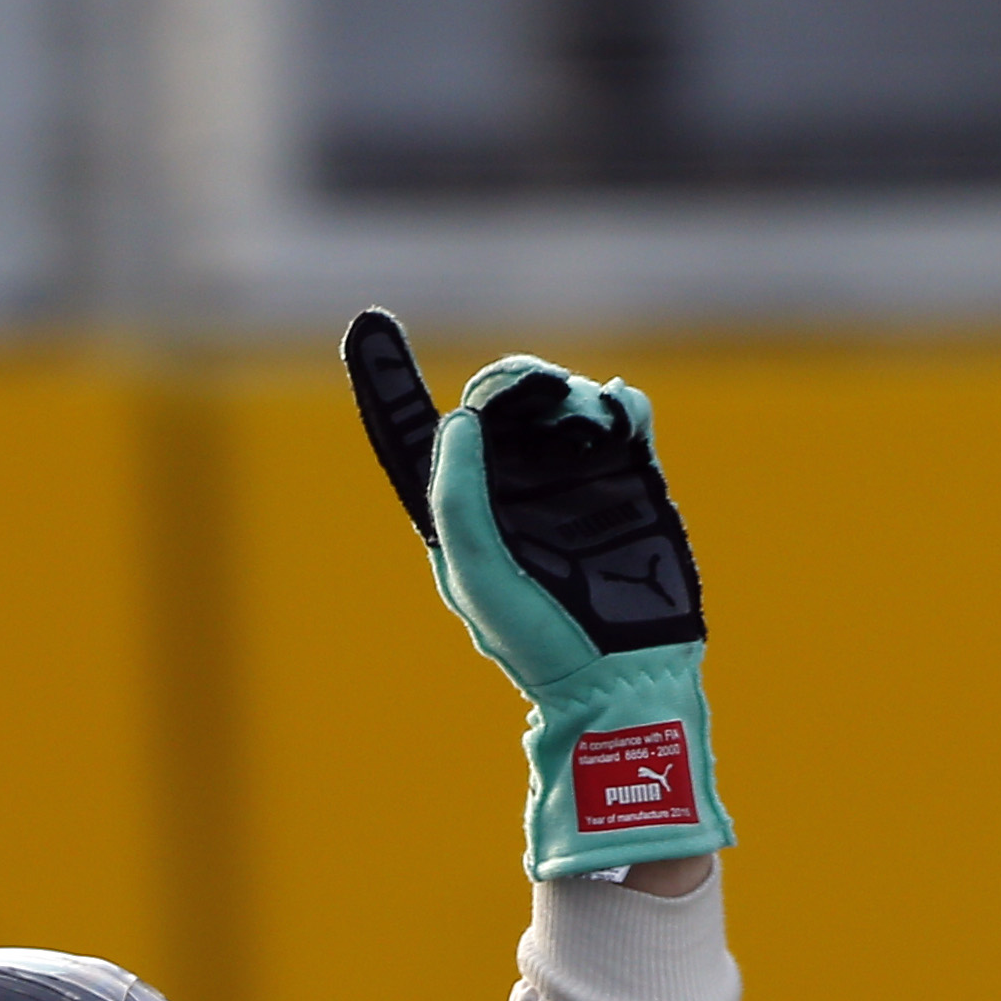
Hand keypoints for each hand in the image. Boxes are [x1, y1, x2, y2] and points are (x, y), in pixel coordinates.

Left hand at [344, 307, 725, 879]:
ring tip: (585, 422)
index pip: (414, 433)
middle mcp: (513, 488)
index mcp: (462, 511)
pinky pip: (622, 417)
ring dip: (566, 394)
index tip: (371, 323)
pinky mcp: (629, 481)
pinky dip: (620, 403)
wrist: (625, 676)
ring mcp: (572, 482)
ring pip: (558, 402)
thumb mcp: (477, 575)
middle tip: (530, 393)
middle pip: (497, 404)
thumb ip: (457, 498)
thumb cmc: (539, 638)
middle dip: (508, 385)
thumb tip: (459, 420)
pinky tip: (619, 412)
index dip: (388, 380)